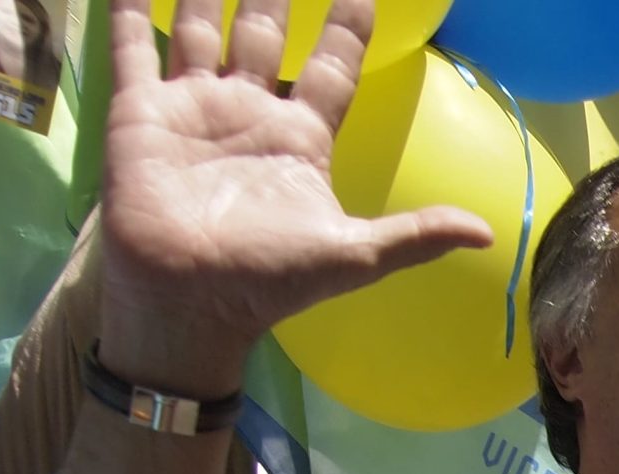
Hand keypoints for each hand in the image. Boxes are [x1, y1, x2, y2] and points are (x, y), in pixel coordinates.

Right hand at [97, 0, 491, 390]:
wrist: (190, 299)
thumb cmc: (270, 279)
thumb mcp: (354, 255)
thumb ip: (416, 236)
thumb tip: (489, 235)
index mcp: (300, 139)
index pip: (331, 70)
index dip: (346, 31)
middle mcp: (249, 113)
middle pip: (266, 36)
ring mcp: (194, 108)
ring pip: (201, 29)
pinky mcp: (141, 112)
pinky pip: (134, 50)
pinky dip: (130, 13)